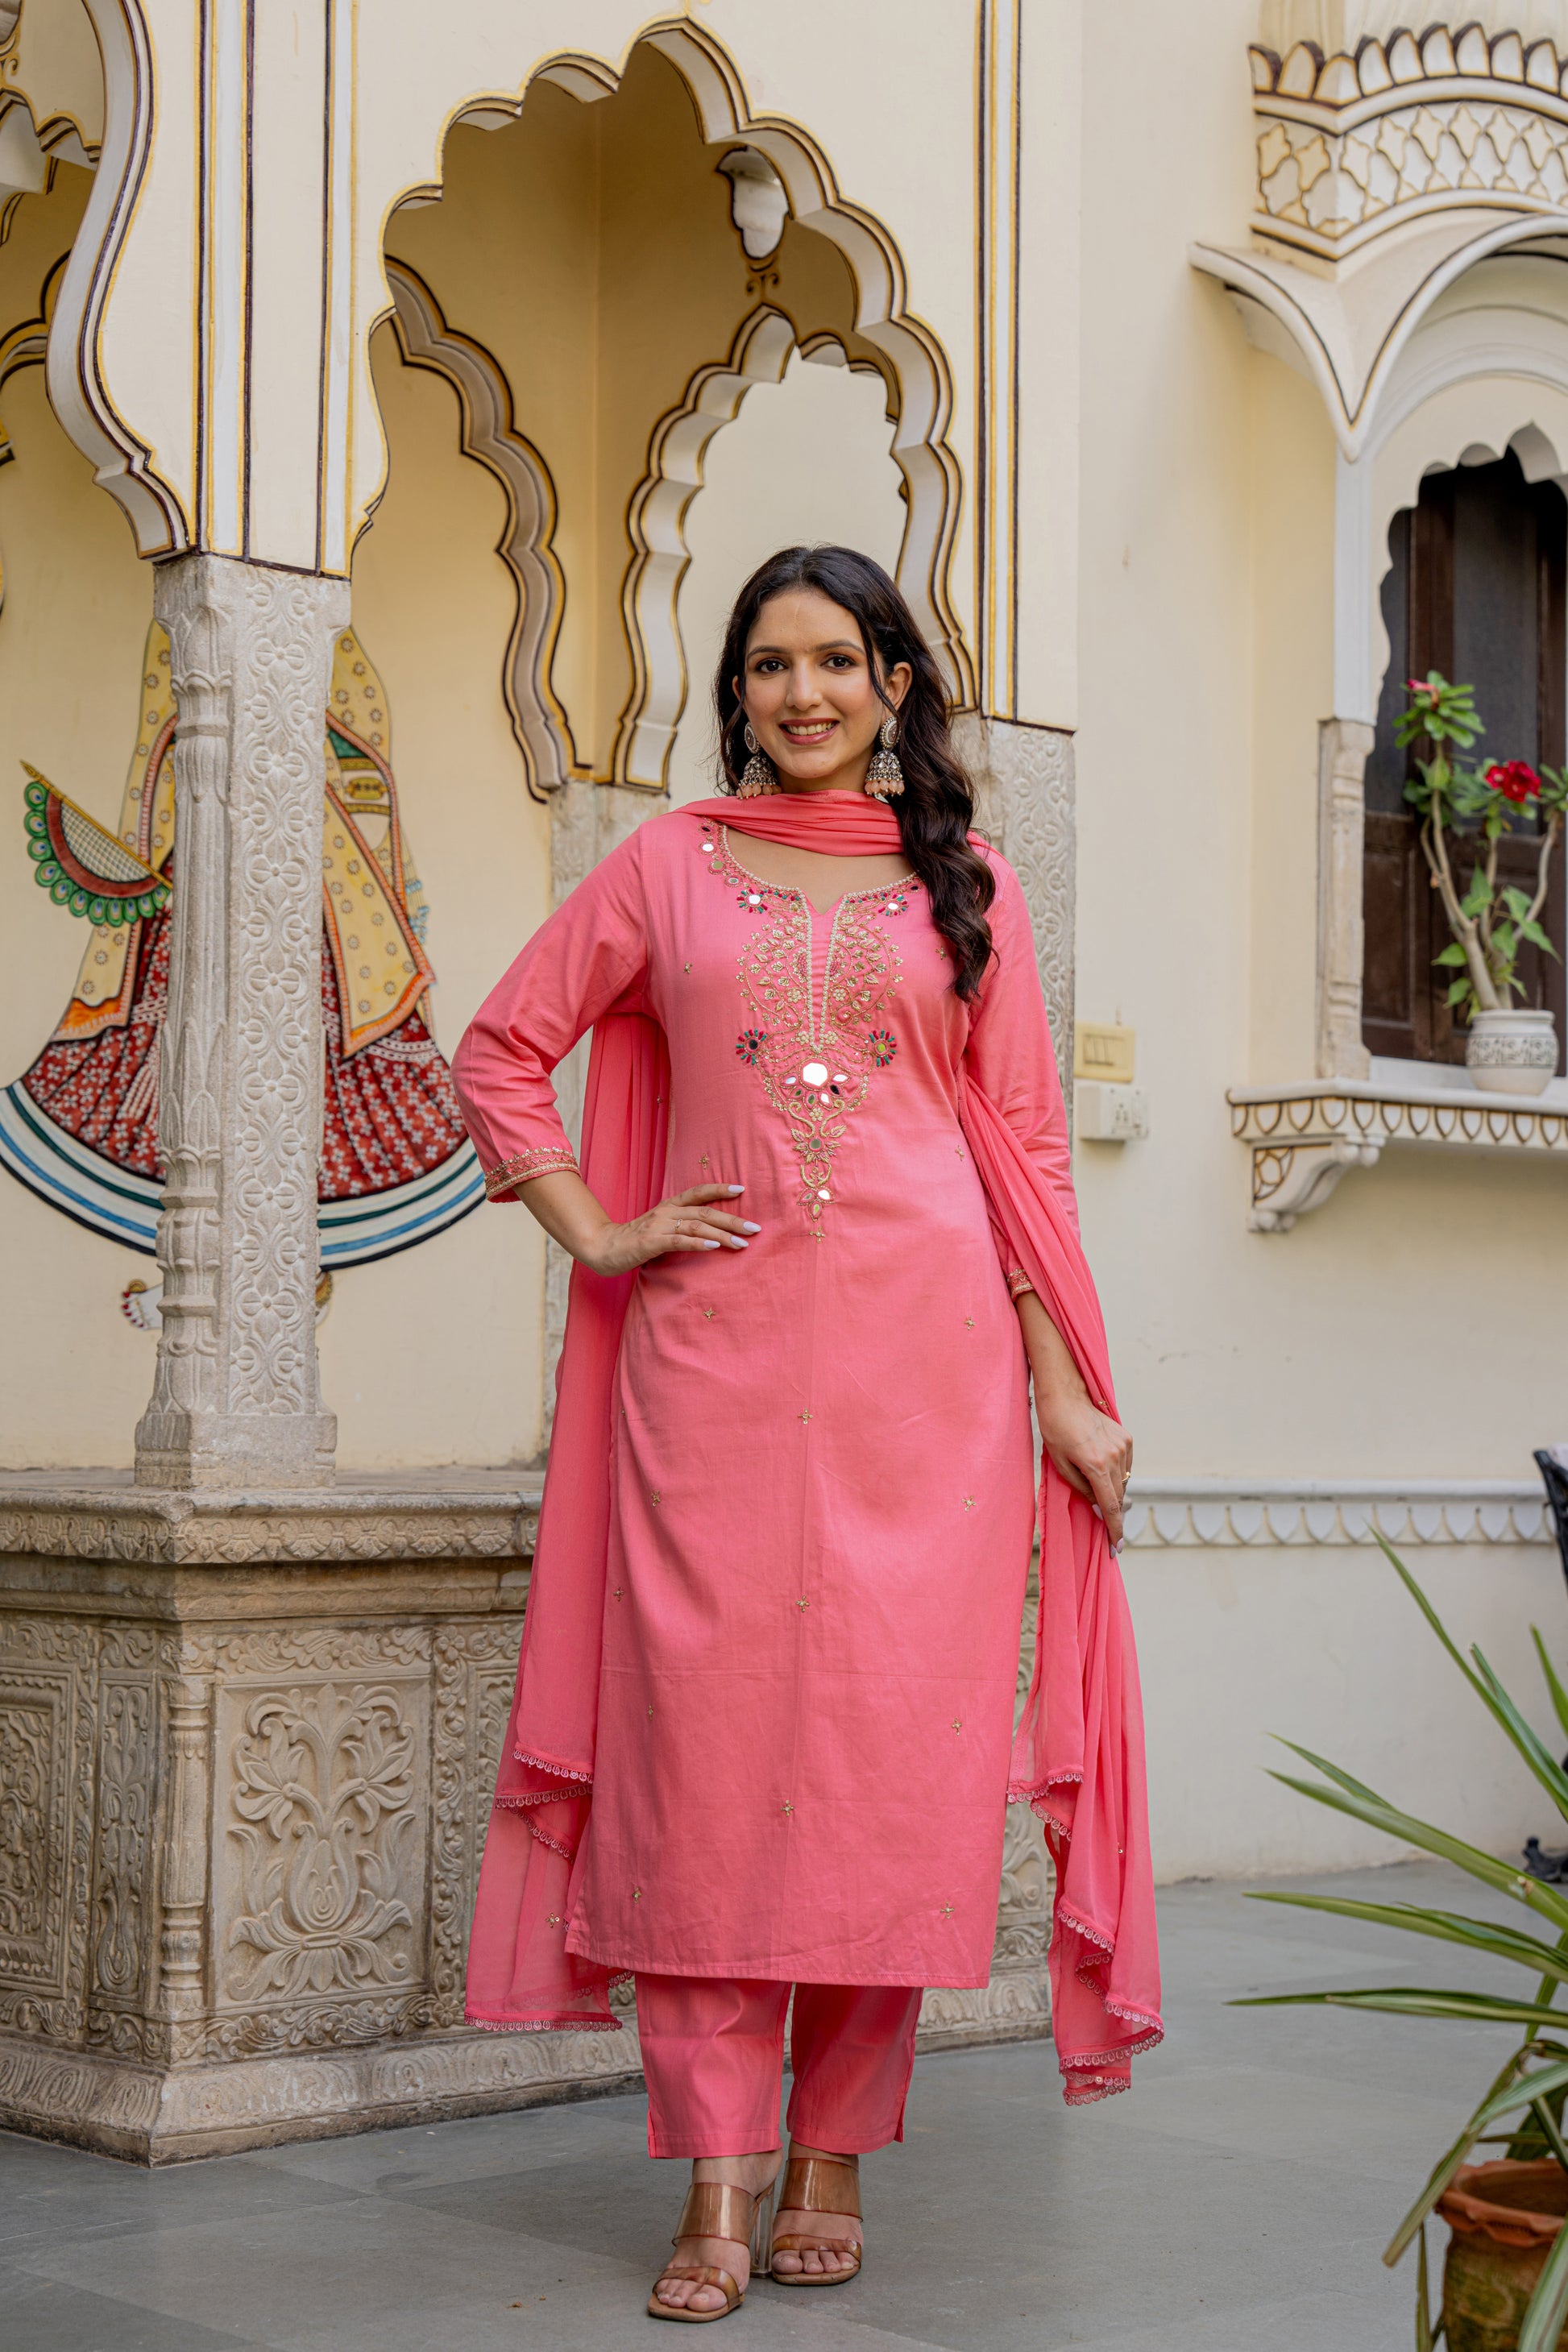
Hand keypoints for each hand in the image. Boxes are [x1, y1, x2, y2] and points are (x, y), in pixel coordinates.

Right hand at [578, 1184, 759, 1276]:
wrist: (602, 1247)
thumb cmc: (633, 1240)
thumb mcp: (660, 1228)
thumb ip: (680, 1226)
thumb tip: (709, 1232)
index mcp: (669, 1205)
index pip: (699, 1192)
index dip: (720, 1188)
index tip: (742, 1189)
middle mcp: (667, 1211)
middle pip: (706, 1210)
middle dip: (733, 1219)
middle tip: (755, 1228)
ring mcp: (659, 1225)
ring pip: (697, 1225)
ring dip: (723, 1233)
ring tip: (743, 1243)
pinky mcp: (651, 1242)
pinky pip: (679, 1240)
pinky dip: (699, 1242)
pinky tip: (715, 1245)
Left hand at [1036, 1388, 1132, 1549]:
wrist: (1065, 1396)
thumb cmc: (1055, 1429)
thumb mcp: (1061, 1464)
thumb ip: (1082, 1489)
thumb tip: (1099, 1509)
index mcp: (1096, 1465)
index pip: (1112, 1507)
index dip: (1114, 1530)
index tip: (1116, 1547)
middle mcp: (1115, 1456)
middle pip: (1119, 1496)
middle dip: (1112, 1512)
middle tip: (1105, 1529)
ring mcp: (1123, 1446)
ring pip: (1123, 1482)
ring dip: (1112, 1490)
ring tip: (1093, 1481)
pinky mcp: (1127, 1438)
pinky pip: (1125, 1466)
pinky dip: (1115, 1473)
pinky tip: (1100, 1465)